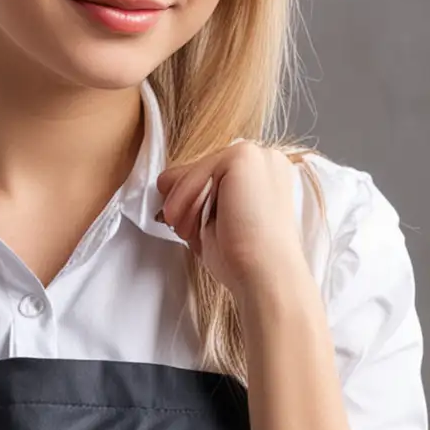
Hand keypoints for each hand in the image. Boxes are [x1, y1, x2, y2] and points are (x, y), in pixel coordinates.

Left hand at [155, 140, 310, 300]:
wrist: (265, 275)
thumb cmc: (243, 259)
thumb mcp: (211, 220)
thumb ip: (194, 196)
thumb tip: (165, 180)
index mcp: (263, 177)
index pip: (213, 175)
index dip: (193, 198)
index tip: (187, 227)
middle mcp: (264, 160)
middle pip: (203, 167)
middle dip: (186, 199)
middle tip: (184, 230)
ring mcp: (257, 155)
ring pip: (198, 168)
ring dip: (184, 201)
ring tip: (190, 230)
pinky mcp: (244, 157)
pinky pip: (198, 168)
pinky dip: (186, 195)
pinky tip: (195, 221)